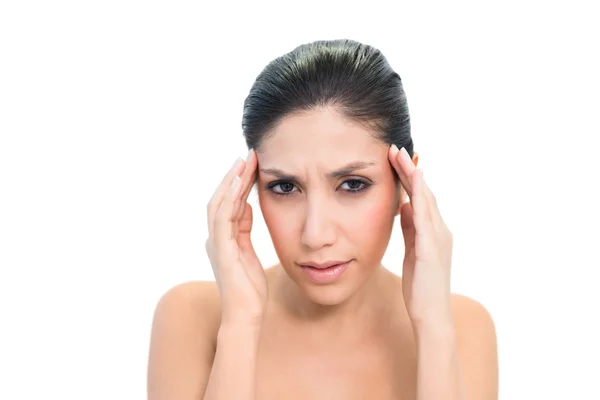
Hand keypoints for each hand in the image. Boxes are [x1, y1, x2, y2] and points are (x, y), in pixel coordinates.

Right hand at [205, 149, 267, 327]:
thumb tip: (246, 206)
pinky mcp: (222, 251)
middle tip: (249, 155)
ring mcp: (216, 244)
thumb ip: (244, 230)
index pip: (230, 203)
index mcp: (223, 238)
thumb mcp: (249, 253)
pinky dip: (229, 199)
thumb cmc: (249, 290)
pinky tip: (238, 184)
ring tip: (243, 162)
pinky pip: (223, 219)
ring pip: (219, 204)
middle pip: (221, 198)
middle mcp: (215, 238)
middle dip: (234, 176)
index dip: (239, 183)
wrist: (245, 316)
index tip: (252, 164)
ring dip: (231, 182)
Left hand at [388, 145, 453, 328]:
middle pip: (424, 192)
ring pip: (426, 200)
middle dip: (409, 170)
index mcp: (433, 231)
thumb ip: (410, 229)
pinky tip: (413, 185)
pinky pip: (425, 218)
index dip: (409, 178)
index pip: (420, 197)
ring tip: (400, 156)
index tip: (395, 159)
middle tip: (395, 148)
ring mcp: (438, 238)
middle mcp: (439, 230)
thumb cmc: (421, 286)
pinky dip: (420, 199)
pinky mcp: (431, 248)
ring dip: (413, 177)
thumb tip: (403, 206)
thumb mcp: (413, 251)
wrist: (431, 315)